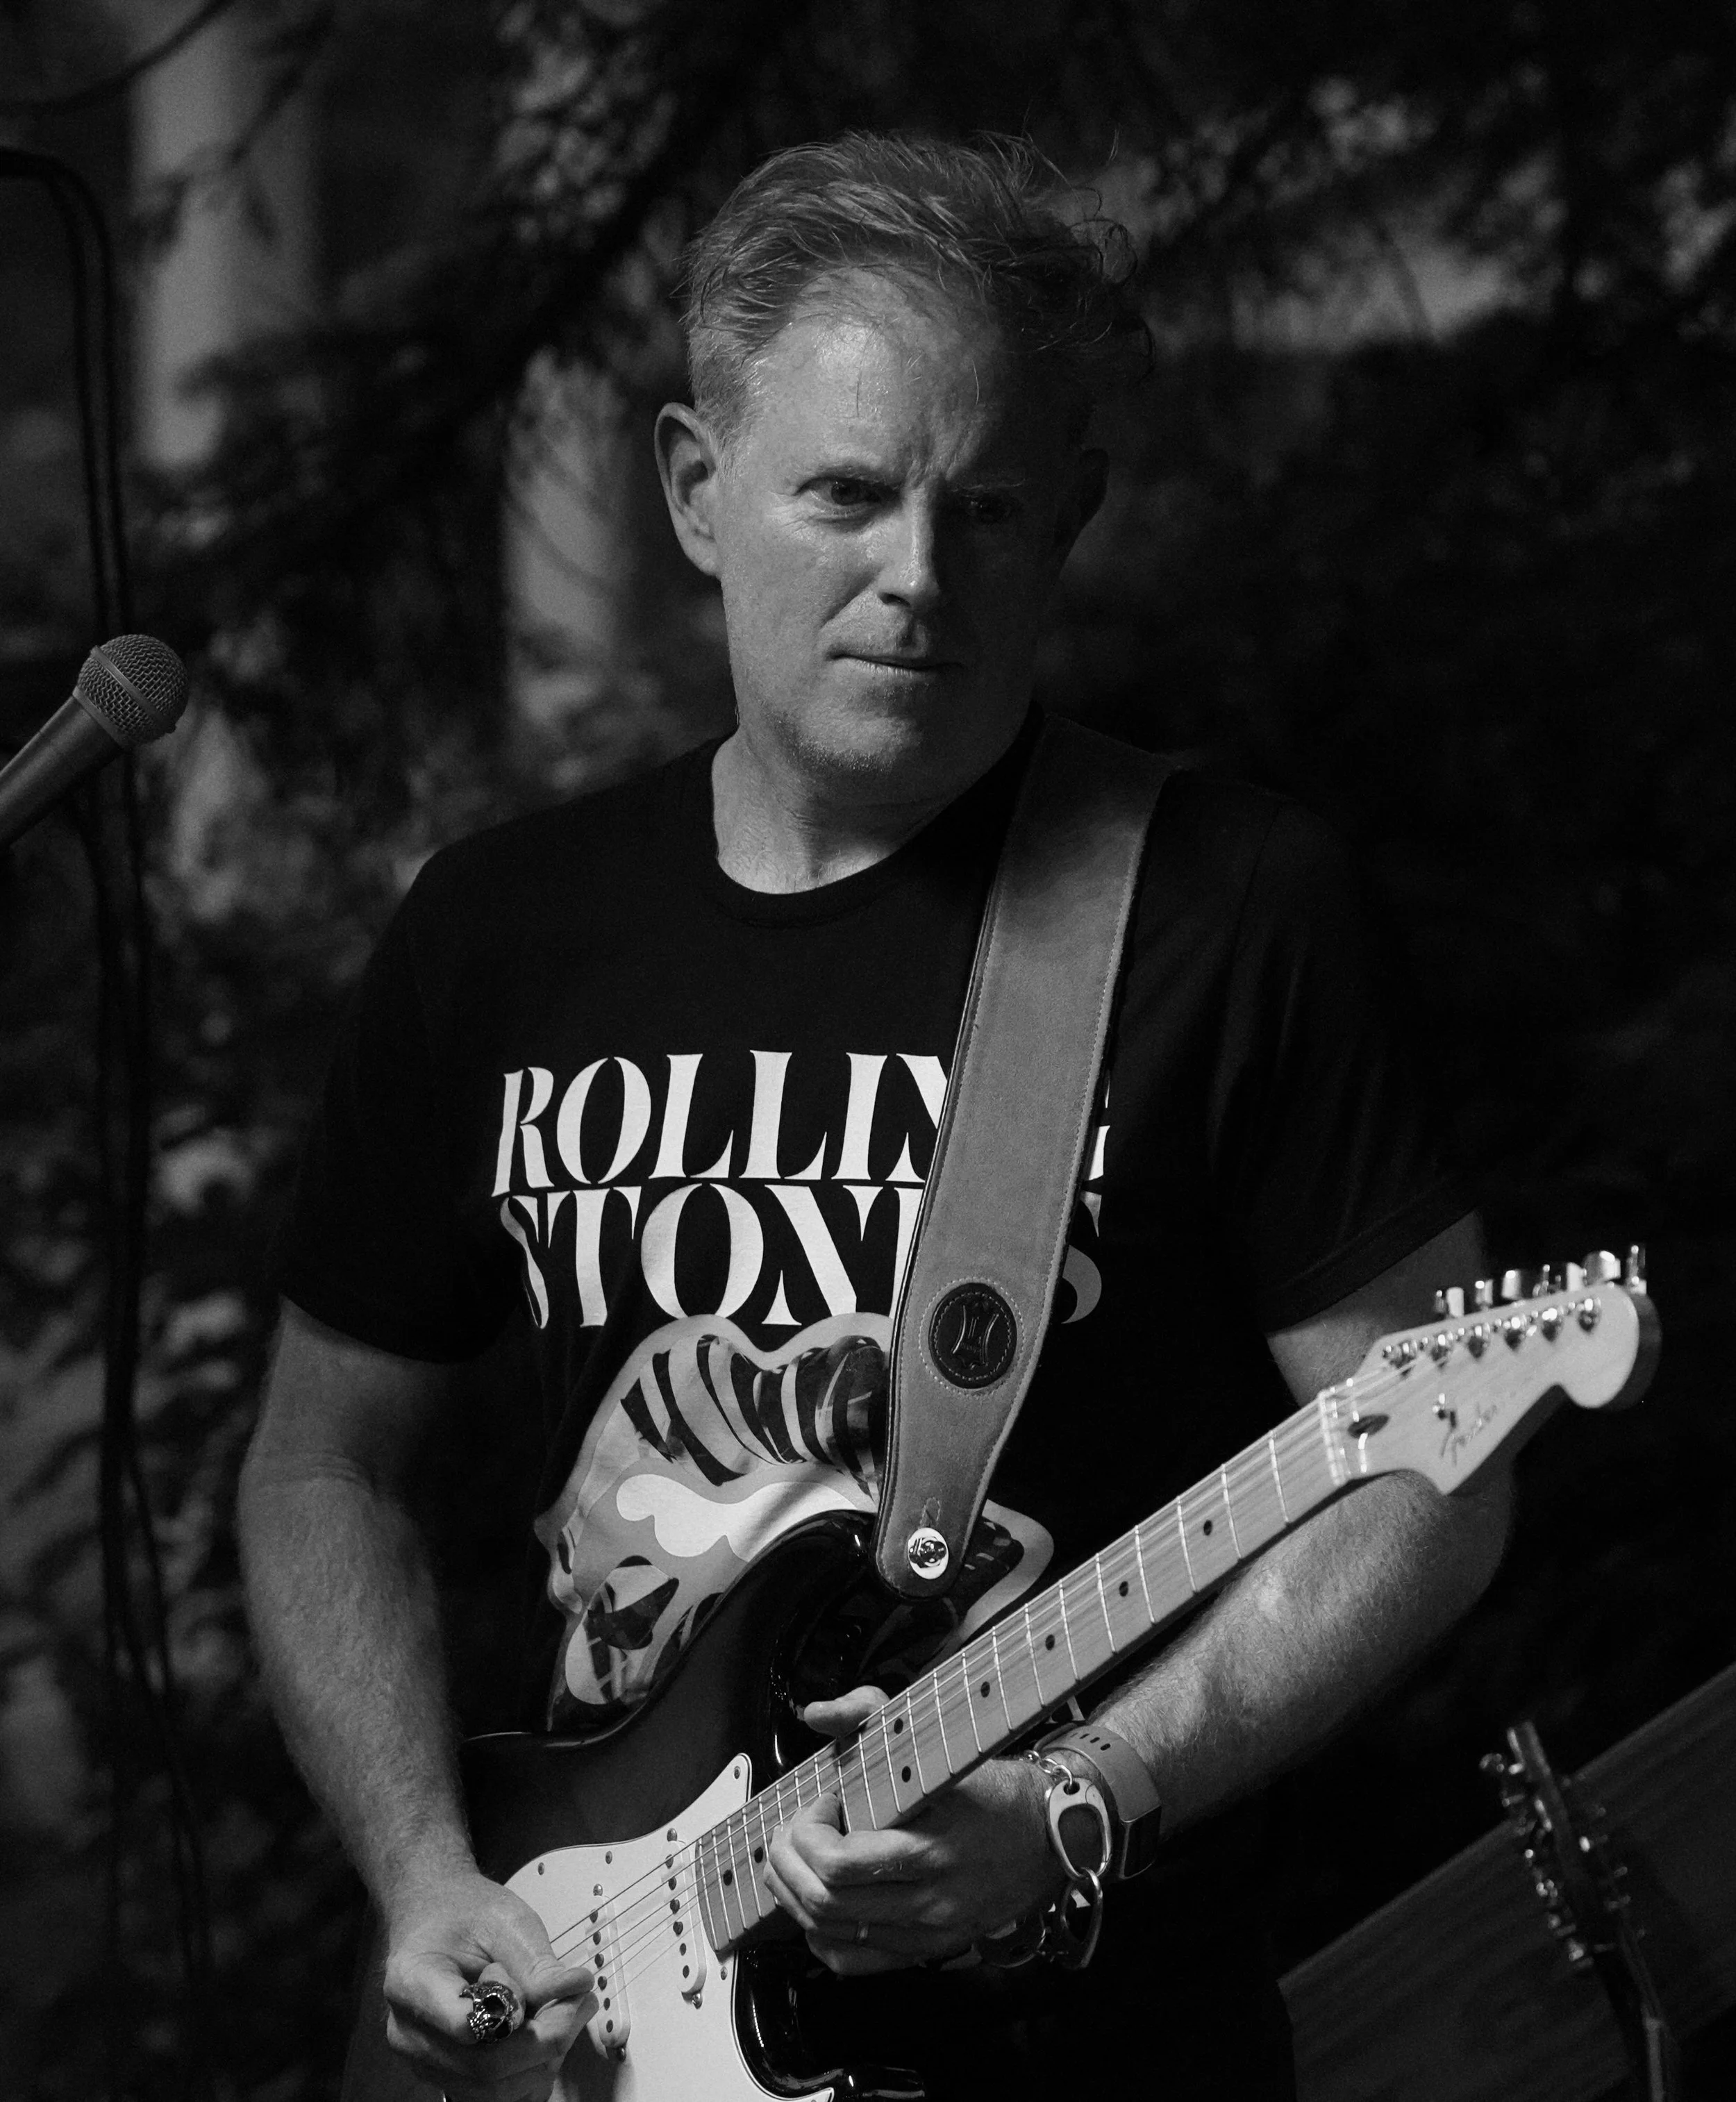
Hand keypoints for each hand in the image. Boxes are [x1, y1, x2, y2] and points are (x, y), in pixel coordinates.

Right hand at [381, 1864, 596, 2100]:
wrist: (434, 1921)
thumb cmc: (465, 1915)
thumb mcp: (505, 1919)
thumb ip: (535, 1961)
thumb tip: (575, 1988)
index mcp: (412, 1982)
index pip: (465, 2025)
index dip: (516, 2016)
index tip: (552, 1989)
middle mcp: (410, 2033)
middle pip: (485, 2069)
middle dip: (545, 2042)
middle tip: (581, 2003)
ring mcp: (424, 2062)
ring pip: (493, 2092)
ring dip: (542, 2062)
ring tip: (565, 2015)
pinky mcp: (444, 2077)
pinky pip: (494, 2097)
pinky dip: (529, 2074)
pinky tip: (543, 2036)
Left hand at [762, 1685, 1066, 1975]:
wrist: (1051, 1839)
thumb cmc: (994, 1791)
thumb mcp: (939, 1742)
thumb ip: (872, 1714)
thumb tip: (818, 1713)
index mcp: (932, 1848)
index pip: (840, 1864)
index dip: (809, 1833)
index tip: (820, 1803)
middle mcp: (928, 1900)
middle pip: (826, 1903)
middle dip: (788, 1863)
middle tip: (793, 1832)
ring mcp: (927, 1932)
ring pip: (831, 1934)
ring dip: (793, 1896)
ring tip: (796, 1860)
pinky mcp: (926, 1950)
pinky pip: (853, 1962)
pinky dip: (819, 1936)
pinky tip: (816, 1905)